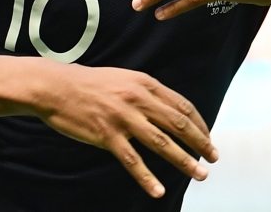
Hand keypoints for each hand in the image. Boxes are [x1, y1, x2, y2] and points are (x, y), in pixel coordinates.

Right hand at [38, 63, 216, 197]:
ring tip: (200, 174)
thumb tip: (169, 109)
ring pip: (161, 143)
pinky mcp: (106, 135)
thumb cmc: (90, 84)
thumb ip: (147, 93)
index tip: (208, 138)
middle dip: (200, 142)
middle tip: (214, 157)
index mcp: (145, 84)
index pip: (182, 106)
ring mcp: (123, 118)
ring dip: (184, 161)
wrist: (56, 87)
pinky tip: (158, 190)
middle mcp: (138, 99)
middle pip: (178, 124)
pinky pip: (132, 160)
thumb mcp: (124, 79)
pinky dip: (147, 178)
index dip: (199, 124)